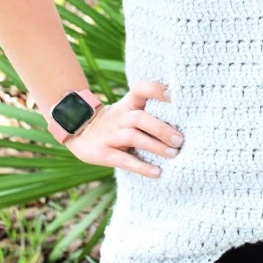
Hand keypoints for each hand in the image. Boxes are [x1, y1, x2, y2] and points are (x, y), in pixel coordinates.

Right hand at [64, 81, 183, 177]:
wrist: (79, 131)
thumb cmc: (115, 121)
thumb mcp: (127, 110)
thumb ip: (148, 110)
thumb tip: (182, 117)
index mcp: (127, 104)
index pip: (140, 90)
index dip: (155, 90)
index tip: (173, 95)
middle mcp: (119, 117)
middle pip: (141, 118)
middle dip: (161, 129)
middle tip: (180, 139)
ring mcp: (111, 135)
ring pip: (134, 138)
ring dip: (155, 146)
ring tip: (173, 154)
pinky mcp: (104, 153)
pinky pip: (124, 160)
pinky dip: (142, 167)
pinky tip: (157, 172)